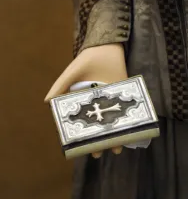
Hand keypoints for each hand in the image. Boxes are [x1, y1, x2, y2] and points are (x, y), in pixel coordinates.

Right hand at [44, 43, 127, 158]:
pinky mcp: (124, 93)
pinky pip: (126, 109)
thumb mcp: (71, 73)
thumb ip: (60, 86)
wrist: (106, 46)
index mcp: (85, 101)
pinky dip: (128, 120)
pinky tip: (130, 131)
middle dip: (100, 140)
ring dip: (115, 134)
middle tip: (100, 152)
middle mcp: (99, 102)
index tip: (82, 149)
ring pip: (114, 120)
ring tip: (116, 147)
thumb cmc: (87, 59)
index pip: (84, 122)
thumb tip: (46, 103)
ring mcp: (112, 99)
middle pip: (100, 125)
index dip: (83, 135)